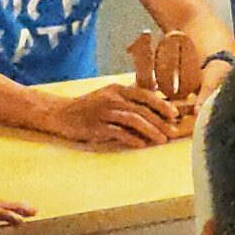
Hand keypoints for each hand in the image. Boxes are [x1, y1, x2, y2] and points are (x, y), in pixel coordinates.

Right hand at [45, 84, 177, 148]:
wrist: (60, 114)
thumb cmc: (89, 106)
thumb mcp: (109, 95)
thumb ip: (129, 97)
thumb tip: (155, 98)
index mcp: (117, 89)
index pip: (144, 95)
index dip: (161, 104)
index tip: (174, 115)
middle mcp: (112, 98)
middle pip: (141, 109)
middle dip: (160, 122)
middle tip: (173, 132)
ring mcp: (103, 112)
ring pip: (132, 120)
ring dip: (150, 131)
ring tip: (161, 140)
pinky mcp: (95, 126)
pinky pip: (117, 132)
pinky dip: (131, 138)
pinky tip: (141, 145)